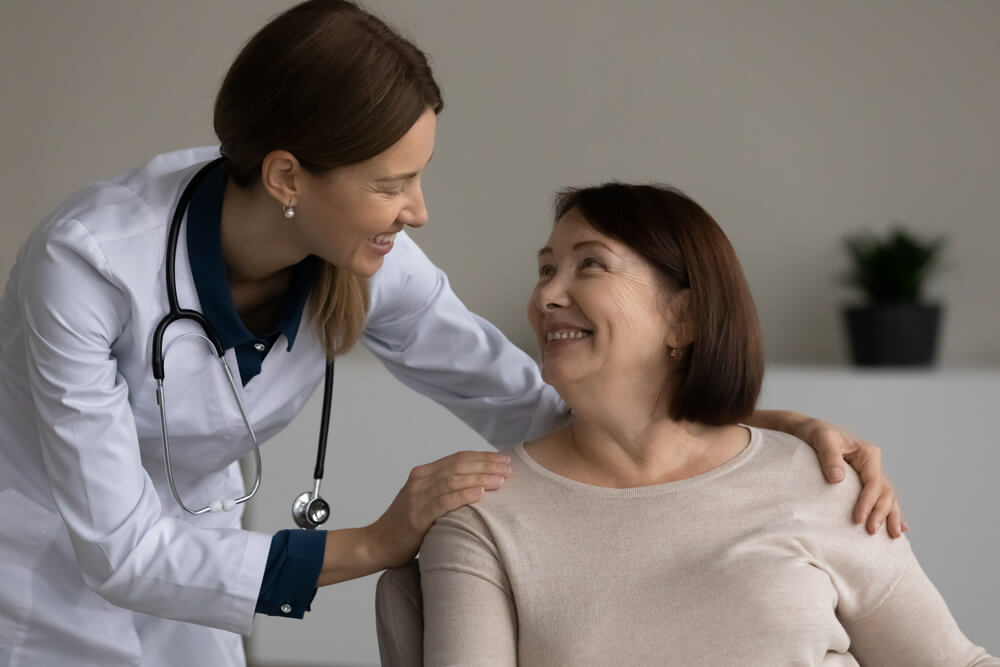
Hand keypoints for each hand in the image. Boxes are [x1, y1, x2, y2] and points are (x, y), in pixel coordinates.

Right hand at [365, 450, 511, 569]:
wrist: (376, 544)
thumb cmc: (405, 526)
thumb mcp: (425, 501)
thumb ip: (445, 491)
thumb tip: (479, 487)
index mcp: (423, 473)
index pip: (458, 458)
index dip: (482, 456)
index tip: (503, 459)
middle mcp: (420, 480)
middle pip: (459, 465)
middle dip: (486, 464)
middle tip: (509, 467)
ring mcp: (417, 497)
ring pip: (454, 480)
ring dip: (480, 478)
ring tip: (501, 479)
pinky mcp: (416, 516)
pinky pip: (444, 502)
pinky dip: (464, 495)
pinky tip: (481, 494)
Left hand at [794, 418, 906, 537]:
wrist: (807, 432)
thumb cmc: (814, 433)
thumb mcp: (821, 438)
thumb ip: (829, 456)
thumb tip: (838, 479)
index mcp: (867, 454)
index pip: (873, 482)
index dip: (867, 502)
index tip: (857, 520)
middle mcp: (873, 465)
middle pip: (884, 492)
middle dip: (881, 513)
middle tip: (870, 531)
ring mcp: (870, 474)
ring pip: (887, 498)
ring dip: (891, 516)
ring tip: (893, 536)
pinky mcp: (863, 482)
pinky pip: (880, 498)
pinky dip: (891, 512)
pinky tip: (899, 527)